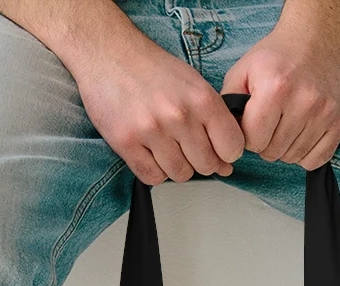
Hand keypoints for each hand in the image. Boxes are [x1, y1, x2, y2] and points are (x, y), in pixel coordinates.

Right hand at [72, 29, 244, 184]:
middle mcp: (179, 115)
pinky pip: (152, 177)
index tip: (218, 152)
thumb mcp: (193, 83)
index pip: (231, 147)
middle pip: (206, 165)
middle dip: (200, 162)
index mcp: (201, 98)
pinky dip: (154, 171)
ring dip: (176, 167)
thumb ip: (213, 119)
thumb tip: (225, 161)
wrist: (108, 54)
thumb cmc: (150, 69)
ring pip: (180, 174)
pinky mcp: (127, 143)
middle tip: (188, 149)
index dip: (226, 154)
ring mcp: (152, 131)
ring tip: (166, 147)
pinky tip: (150, 153)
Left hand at [222, 0, 339, 169]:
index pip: (252, 142)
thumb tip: (226, 136)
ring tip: (287, 124)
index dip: (248, 136)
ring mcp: (325, 113)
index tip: (253, 123)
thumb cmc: (279, 56)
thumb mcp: (243, 69)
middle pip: (272, 153)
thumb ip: (228, 103)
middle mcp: (303, 102)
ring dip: (286, 148)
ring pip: (293, 158)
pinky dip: (306, 154)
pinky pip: (317, 159)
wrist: (320, 37)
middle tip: (271, 123)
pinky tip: (302, 134)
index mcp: (275, 89)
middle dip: (266, 143)